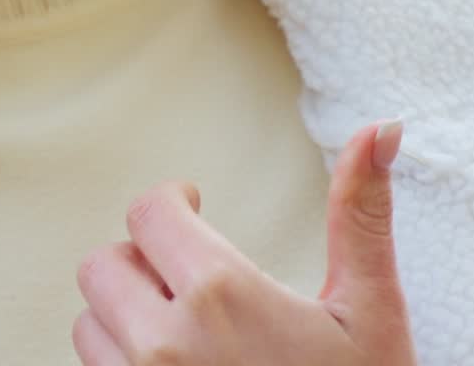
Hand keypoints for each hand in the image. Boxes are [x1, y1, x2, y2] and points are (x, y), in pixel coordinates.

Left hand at [73, 119, 417, 364]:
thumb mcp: (371, 313)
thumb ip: (360, 215)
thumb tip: (381, 129)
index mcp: (219, 294)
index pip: (147, 210)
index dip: (171, 204)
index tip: (192, 207)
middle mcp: (164, 343)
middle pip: (104, 263)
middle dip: (143, 263)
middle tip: (188, 279)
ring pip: (91, 324)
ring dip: (125, 321)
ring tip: (183, 334)